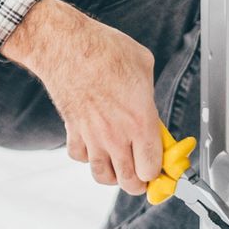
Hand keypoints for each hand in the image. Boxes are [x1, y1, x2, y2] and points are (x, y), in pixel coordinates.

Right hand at [1, 0, 162, 194]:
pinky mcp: (73, 130)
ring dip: (114, 176)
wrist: (67, 46)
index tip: (162, 165)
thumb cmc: (105, 50)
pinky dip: (86, 156)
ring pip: (103, 176)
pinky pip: (79, 157)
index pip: (152, 167)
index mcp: (140, 121)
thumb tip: (148, 105)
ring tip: (120, 165)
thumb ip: (148, 95)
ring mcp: (92, 136)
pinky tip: (94, 145)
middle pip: (130, 182)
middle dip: (140, 182)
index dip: (159, 170)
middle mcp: (116, 135)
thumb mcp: (143, 66)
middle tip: (143, 173)